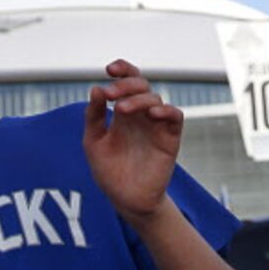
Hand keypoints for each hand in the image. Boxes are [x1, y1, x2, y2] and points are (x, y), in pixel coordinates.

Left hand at [82, 58, 183, 224]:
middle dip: (126, 84)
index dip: (122, 69)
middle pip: (141, 84)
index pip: (127, 81)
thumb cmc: (109, 171)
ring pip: (155, 98)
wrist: (125, 200)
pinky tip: (151, 113)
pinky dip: (166, 110)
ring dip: (138, 98)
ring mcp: (156, 125)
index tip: (109, 69)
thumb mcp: (93, 141)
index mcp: (123, 111)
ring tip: (122, 109)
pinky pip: (175, 116)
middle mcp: (141, 114)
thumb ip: (93, 116)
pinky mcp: (169, 138)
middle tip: (111, 94)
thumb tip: (95, 89)